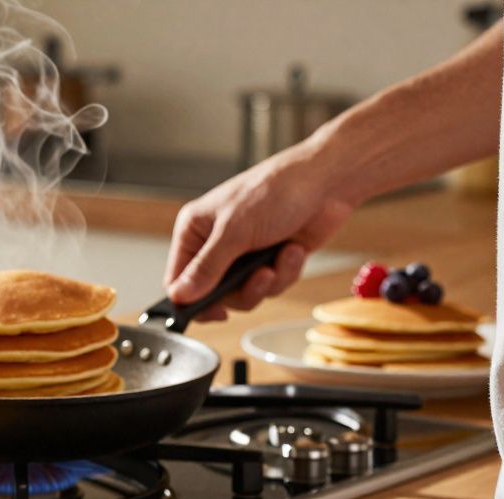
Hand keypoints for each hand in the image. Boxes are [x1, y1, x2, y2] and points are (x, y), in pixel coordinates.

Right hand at [164, 141, 355, 320]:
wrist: (325, 182)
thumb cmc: (276, 190)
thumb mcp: (234, 232)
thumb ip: (206, 267)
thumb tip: (180, 295)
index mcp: (195, 231)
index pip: (178, 279)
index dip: (191, 300)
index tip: (214, 311)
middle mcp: (215, 244)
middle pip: (213, 294)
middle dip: (242, 290)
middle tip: (260, 277)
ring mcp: (243, 255)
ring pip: (244, 294)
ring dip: (268, 282)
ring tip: (280, 258)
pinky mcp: (269, 261)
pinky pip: (270, 287)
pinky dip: (285, 272)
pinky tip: (293, 250)